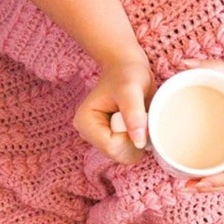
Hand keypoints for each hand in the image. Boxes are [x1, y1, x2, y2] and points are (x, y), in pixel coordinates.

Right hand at [73, 49, 155, 164]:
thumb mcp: (131, 89)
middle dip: (134, 140)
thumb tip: (138, 142)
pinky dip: (138, 140)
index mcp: (85, 123)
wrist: (128, 68)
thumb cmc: (127, 74)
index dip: (130, 137)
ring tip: (136, 117)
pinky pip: (129, 152)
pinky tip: (135, 123)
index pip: (112, 148)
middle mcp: (88, 135)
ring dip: (138, 139)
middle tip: (137, 115)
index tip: (136, 115)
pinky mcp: (110, 140)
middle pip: (118, 155)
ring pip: (125, 156)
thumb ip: (133, 114)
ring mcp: (99, 139)